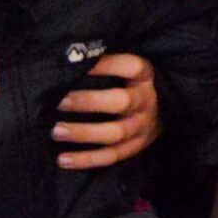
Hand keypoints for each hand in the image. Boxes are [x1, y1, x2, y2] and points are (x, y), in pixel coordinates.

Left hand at [52, 53, 159, 170]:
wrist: (161, 113)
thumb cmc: (132, 86)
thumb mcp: (129, 72)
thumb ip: (107, 66)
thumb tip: (71, 58)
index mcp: (145, 78)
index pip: (131, 67)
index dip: (107, 65)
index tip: (79, 63)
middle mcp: (146, 102)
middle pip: (122, 102)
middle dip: (89, 102)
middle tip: (61, 101)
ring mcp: (142, 128)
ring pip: (114, 133)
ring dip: (84, 133)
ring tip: (56, 131)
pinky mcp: (135, 148)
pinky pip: (111, 157)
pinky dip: (86, 160)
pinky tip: (63, 159)